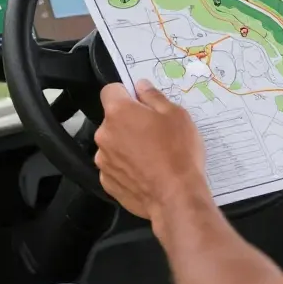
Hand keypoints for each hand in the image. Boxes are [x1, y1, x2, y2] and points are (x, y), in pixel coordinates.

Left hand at [94, 80, 209, 219]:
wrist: (176, 196)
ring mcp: (104, 160)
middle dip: (129, 121)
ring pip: (113, 143)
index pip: (110, 90)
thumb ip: (154, 96)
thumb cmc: (178, 152)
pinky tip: (146, 172)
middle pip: (113, 119)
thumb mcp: (176, 115)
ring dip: (126, 145)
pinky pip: (115, 166)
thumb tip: (141, 86)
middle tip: (154, 131)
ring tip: (152, 155)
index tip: (141, 102)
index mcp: (119, 112)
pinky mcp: (107, 182)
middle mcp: (104, 134)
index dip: (126, 93)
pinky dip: (126, 166)